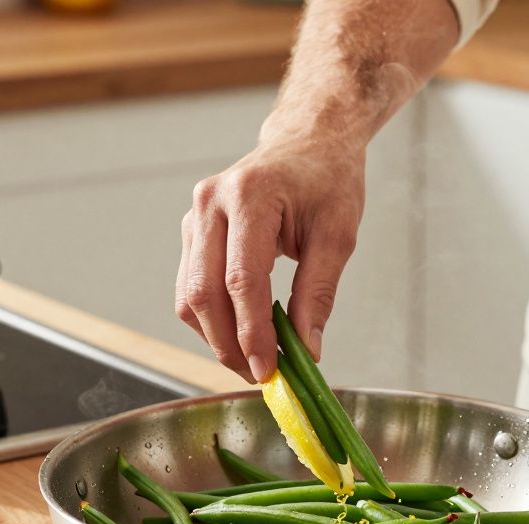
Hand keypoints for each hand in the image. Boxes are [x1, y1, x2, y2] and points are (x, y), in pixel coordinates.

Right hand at [176, 137, 364, 382]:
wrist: (306, 142)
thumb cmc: (326, 180)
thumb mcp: (338, 234)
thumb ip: (318, 293)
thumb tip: (306, 350)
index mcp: (250, 195)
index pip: (242, 279)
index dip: (252, 333)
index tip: (269, 371)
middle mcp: (210, 203)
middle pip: (204, 293)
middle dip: (229, 344)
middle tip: (261, 376)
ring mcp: (195, 217)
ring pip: (189, 296)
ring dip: (217, 338)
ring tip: (254, 360)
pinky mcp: (192, 232)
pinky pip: (191, 287)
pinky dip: (212, 319)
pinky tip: (240, 333)